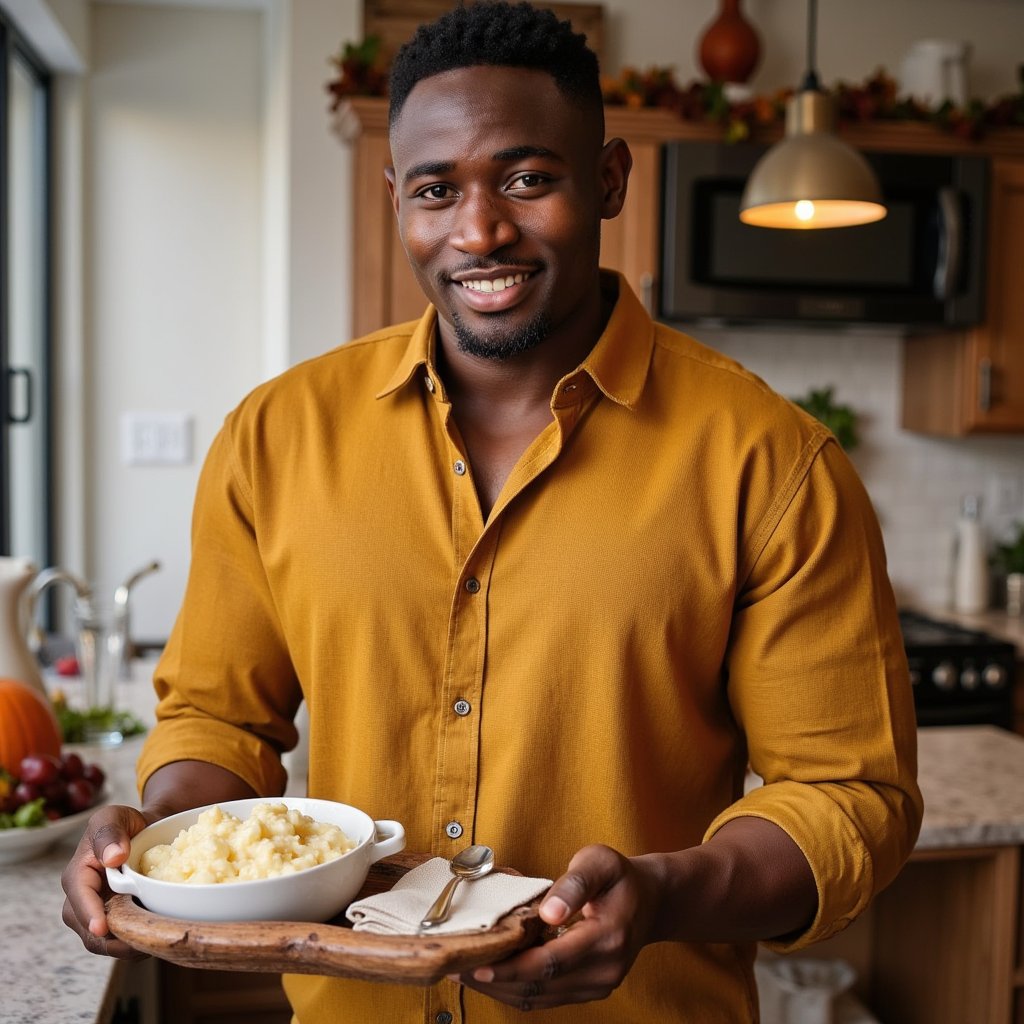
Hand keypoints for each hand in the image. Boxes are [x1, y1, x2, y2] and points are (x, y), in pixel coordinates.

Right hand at [60, 803, 155, 958]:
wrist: (147, 833)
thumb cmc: (127, 823)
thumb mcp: (115, 816)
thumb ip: (110, 832)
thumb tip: (114, 857)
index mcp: (77, 876)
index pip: (79, 899)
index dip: (89, 914)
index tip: (102, 927)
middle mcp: (83, 902)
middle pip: (89, 931)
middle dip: (113, 939)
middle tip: (143, 937)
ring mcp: (100, 916)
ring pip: (107, 944)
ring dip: (129, 945)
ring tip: (156, 938)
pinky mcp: (117, 924)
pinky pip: (124, 943)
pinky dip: (139, 943)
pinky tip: (159, 935)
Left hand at [449, 844, 659, 1010]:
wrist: (652, 901)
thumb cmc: (620, 876)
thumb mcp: (600, 862)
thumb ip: (575, 883)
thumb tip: (548, 913)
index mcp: (608, 938)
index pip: (552, 962)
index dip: (511, 967)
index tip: (477, 964)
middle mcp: (605, 970)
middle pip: (541, 986)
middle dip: (495, 980)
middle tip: (456, 966)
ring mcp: (599, 986)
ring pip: (541, 999)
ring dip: (501, 989)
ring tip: (465, 972)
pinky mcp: (589, 990)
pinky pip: (547, 997)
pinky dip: (517, 989)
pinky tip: (493, 975)